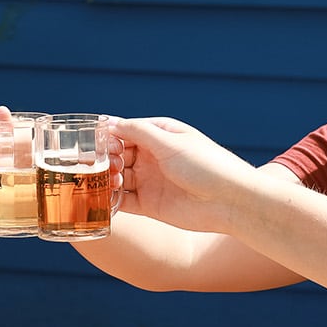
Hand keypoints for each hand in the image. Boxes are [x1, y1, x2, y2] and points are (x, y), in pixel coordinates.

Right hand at [109, 116, 256, 233]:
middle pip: (117, 154)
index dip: (109, 136)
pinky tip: (105, 198)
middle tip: (105, 164)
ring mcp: (150, 181)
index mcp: (160, 136)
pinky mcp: (149, 204)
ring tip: (112, 180)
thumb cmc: (205, 165)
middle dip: (106, 158)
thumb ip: (138, 132)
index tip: (97, 142)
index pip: (125, 131)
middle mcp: (152, 157)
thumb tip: (109, 122)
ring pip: (117, 177)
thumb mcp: (170, 143)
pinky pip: (123, 201)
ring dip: (107, 178)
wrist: (229, 201)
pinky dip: (111, 199)